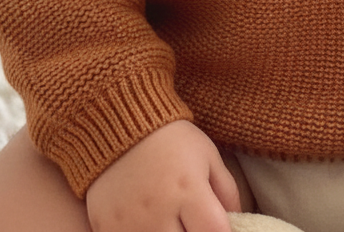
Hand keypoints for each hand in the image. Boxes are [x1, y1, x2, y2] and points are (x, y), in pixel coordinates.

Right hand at [85, 120, 240, 231]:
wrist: (120, 122)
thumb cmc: (171, 139)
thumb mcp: (208, 156)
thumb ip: (227, 193)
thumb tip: (236, 224)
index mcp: (188, 189)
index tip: (215, 225)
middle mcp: (159, 210)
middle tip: (191, 218)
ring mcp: (130, 223)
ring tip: (170, 219)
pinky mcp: (107, 227)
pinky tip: (148, 221)